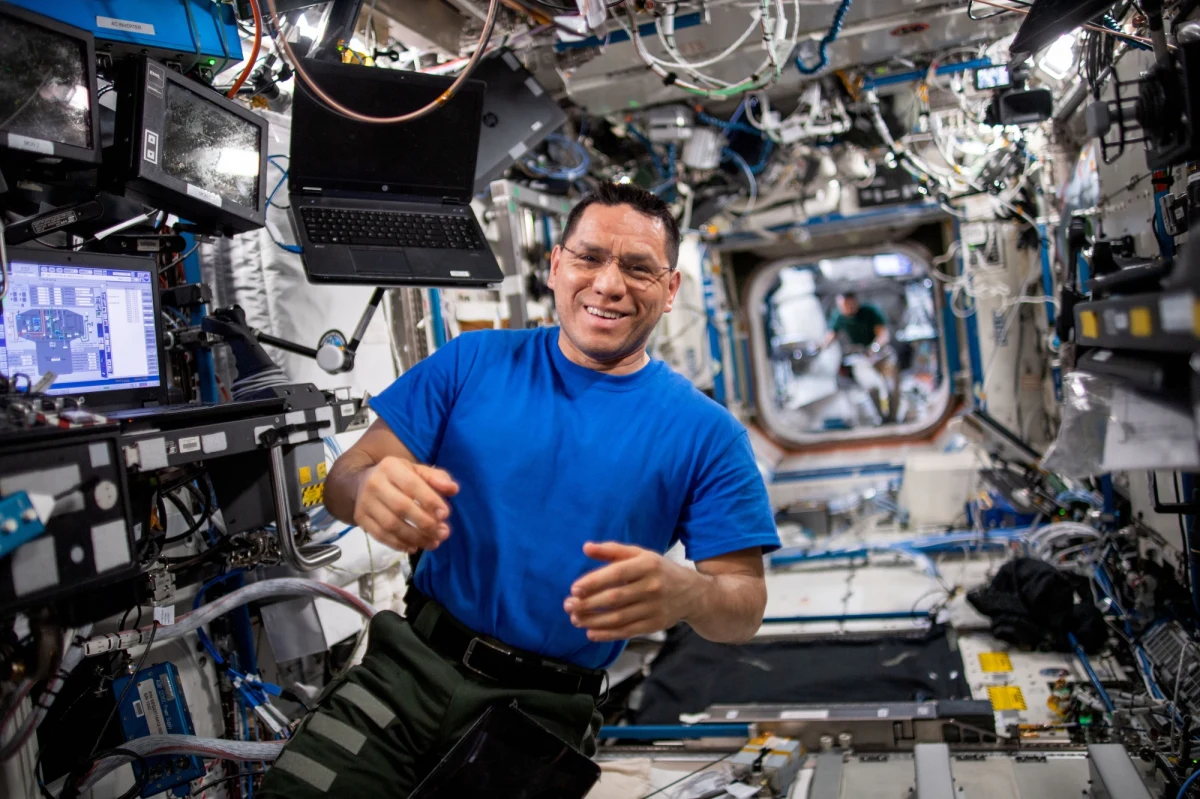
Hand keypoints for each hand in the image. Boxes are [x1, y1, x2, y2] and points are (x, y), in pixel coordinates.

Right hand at [352, 457, 459, 553]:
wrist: (362, 481)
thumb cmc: (398, 477)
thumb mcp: (417, 471)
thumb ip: (437, 478)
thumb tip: (453, 489)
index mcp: (391, 467)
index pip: (412, 485)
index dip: (430, 501)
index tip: (445, 515)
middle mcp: (374, 483)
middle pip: (401, 507)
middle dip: (425, 523)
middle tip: (443, 533)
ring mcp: (365, 502)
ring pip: (390, 525)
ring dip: (414, 537)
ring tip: (433, 543)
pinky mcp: (360, 518)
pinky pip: (380, 535)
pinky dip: (398, 544)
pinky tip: (414, 547)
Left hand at [563, 542, 703, 642]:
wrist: (692, 593)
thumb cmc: (660, 570)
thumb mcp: (640, 554)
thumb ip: (612, 550)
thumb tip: (586, 547)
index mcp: (647, 565)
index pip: (617, 574)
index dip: (594, 582)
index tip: (574, 589)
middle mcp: (652, 586)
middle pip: (615, 598)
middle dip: (588, 604)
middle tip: (568, 605)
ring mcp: (654, 608)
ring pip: (619, 618)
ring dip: (593, 620)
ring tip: (575, 619)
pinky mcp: (655, 625)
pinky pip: (627, 631)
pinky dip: (607, 634)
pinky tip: (591, 632)